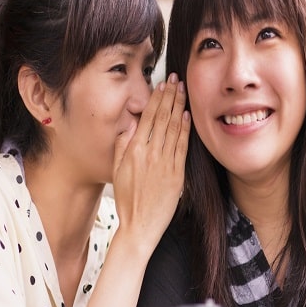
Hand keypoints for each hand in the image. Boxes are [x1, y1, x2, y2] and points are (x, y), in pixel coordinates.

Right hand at [111, 73, 189, 256]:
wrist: (139, 226)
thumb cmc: (127, 200)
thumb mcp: (117, 171)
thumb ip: (122, 146)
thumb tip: (129, 125)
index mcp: (133, 151)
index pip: (147, 118)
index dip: (156, 99)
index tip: (162, 85)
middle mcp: (149, 154)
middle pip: (162, 118)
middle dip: (170, 96)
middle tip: (177, 80)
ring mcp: (165, 164)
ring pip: (174, 129)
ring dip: (179, 107)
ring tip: (184, 91)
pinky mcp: (177, 175)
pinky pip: (182, 147)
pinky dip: (186, 129)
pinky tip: (188, 116)